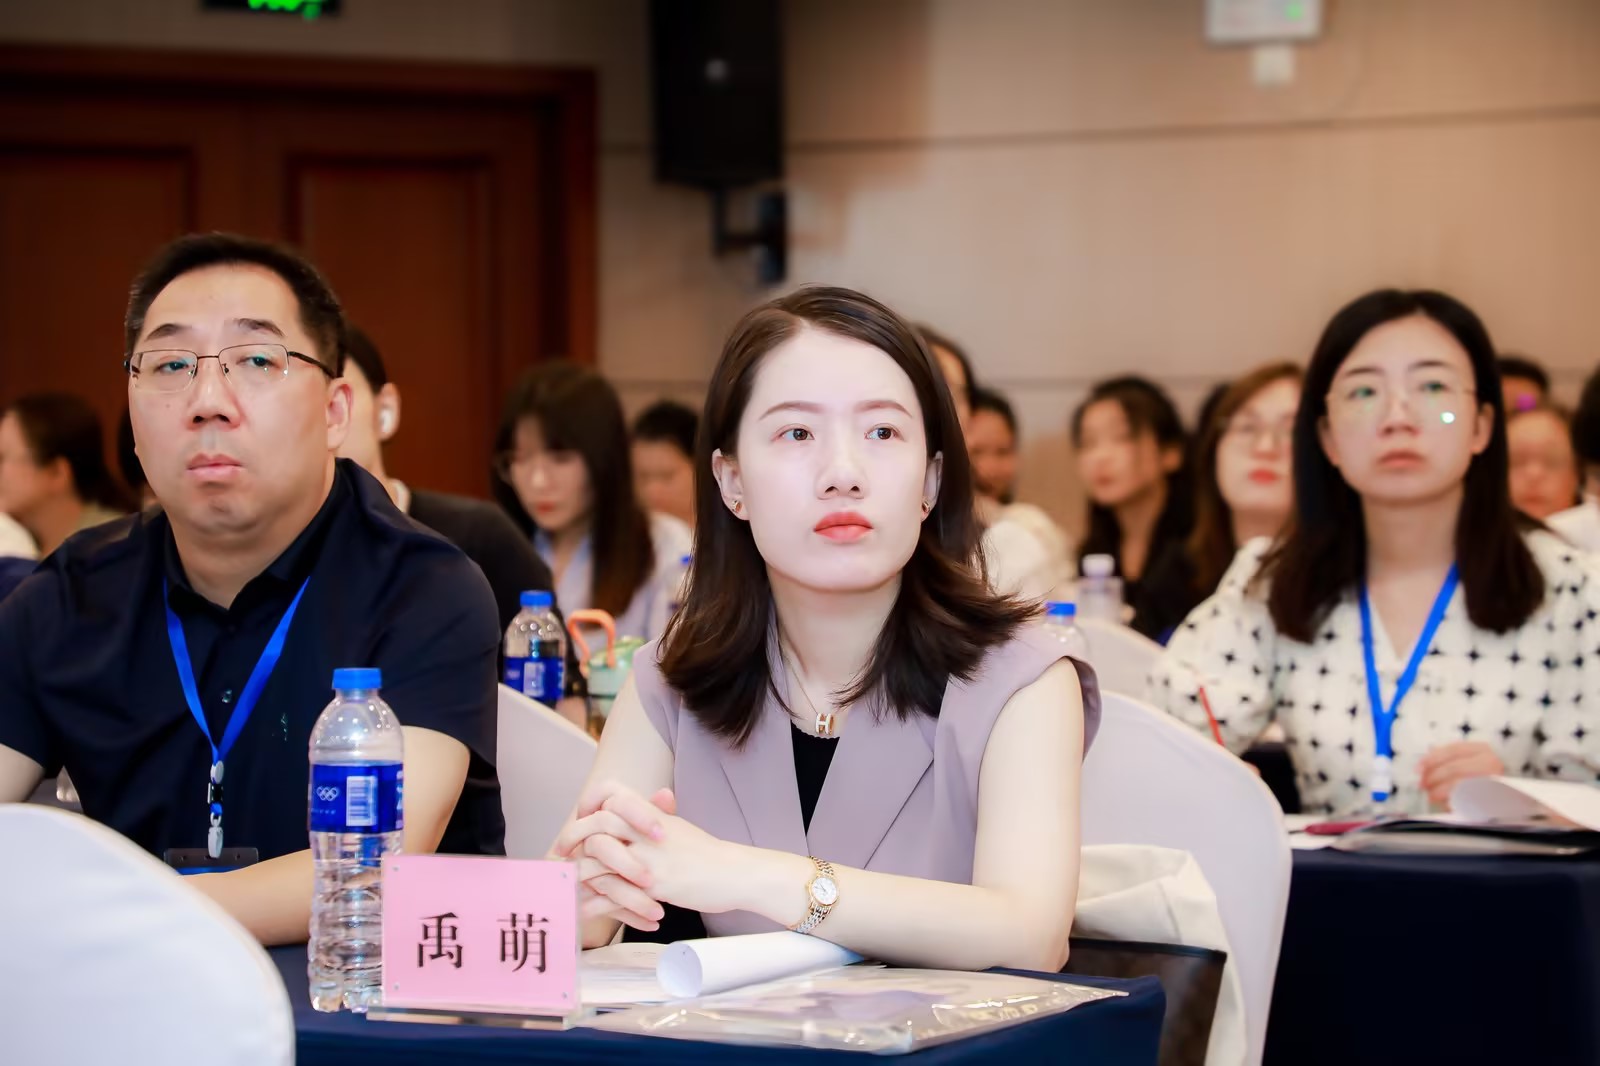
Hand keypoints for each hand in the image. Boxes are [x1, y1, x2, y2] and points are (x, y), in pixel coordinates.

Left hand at [557, 780, 790, 916]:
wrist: (734, 874)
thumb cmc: (706, 854)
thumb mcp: (678, 827)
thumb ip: (655, 816)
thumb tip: (644, 805)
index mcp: (652, 814)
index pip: (610, 794)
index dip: (588, 805)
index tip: (579, 821)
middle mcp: (647, 831)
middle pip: (597, 823)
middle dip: (572, 838)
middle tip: (560, 854)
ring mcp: (649, 857)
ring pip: (597, 858)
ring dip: (578, 872)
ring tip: (567, 884)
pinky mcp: (652, 885)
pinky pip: (611, 892)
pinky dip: (592, 903)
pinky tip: (583, 910)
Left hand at [1417, 742, 1504, 808]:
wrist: (1510, 793)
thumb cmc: (1479, 774)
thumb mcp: (1465, 760)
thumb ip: (1446, 759)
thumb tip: (1423, 765)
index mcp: (1481, 749)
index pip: (1452, 750)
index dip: (1431, 759)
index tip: (1417, 769)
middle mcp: (1490, 762)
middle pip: (1454, 768)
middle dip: (1433, 777)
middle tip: (1422, 785)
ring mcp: (1494, 780)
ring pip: (1460, 784)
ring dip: (1439, 791)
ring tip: (1431, 796)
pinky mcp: (1494, 798)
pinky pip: (1468, 799)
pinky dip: (1452, 801)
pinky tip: (1444, 804)